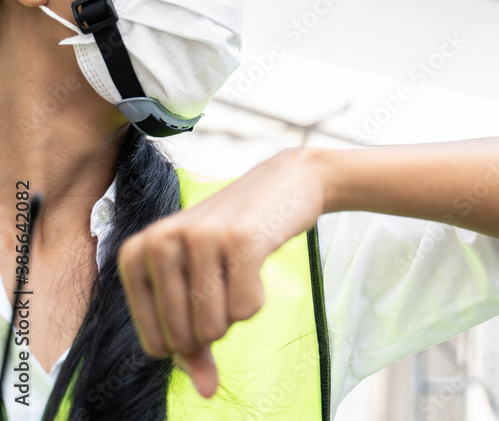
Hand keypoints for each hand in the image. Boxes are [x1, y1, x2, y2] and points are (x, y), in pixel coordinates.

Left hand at [117, 148, 325, 397]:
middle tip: (229, 282)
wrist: (285, 182)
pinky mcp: (240, 239)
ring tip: (241, 269)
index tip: (207, 305)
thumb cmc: (235, 238)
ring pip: (215, 326)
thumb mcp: (200, 282)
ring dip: (238, 310)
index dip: (189, 342)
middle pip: (186, 337)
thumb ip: (193, 342)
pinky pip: (246, 309)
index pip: (157, 342)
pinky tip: (258, 262)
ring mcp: (199, 238)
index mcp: (136, 252)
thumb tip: (206, 391)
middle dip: (216, 325)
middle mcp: (160, 241)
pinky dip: (258, 298)